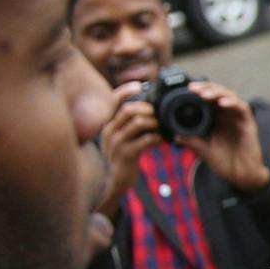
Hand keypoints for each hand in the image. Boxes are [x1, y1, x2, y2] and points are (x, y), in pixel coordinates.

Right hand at [95, 83, 159, 210]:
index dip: (126, 91)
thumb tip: (147, 109)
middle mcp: (109, 131)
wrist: (113, 182)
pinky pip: (146, 140)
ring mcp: (117, 143)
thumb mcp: (119, 138)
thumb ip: (128, 125)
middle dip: (147, 108)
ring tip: (161, 126)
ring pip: (138, 123)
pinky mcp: (127, 155)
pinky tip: (162, 140)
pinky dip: (158, 137)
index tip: (140, 86)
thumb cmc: (121, 158)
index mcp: (107, 124)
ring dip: (154, 122)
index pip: (112, 101)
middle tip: (158, 112)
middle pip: (129, 109)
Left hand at [182, 81, 269, 194]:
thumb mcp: (203, 150)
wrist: (241, 176)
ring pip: (230, 96)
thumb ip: (191, 141)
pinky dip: (232, 103)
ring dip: (217, 93)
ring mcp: (238, 118)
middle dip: (206, 88)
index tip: (187, 90)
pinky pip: (242, 108)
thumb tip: (174, 135)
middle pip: (218, 93)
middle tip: (193, 88)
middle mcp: (228, 116)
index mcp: (217, 119)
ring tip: (204, 94)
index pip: (208, 99)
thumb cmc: (225, 163)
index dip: (199, 91)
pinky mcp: (248, 123)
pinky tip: (222, 103)